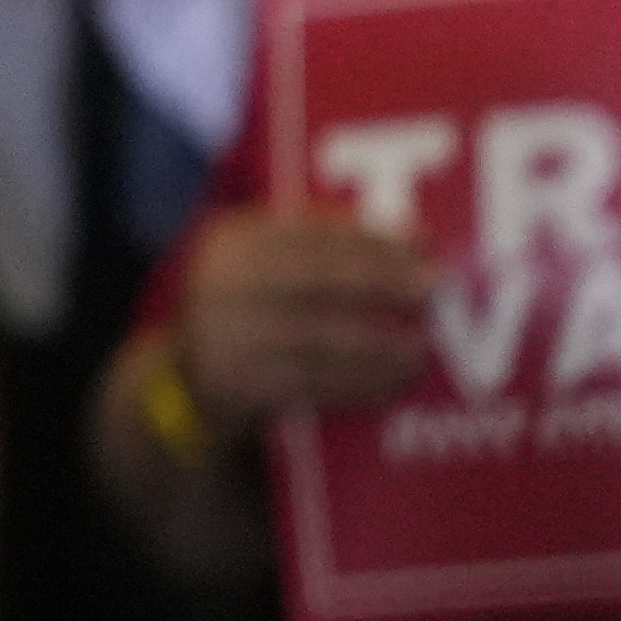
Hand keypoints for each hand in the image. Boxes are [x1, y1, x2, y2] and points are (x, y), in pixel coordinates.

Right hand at [170, 203, 439, 426]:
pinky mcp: (235, 386)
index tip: (425, 243)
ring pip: (321, 336)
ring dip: (381, 344)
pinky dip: (361, 385)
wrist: (185, 388)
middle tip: (434, 288)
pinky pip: (313, 384)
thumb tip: (410, 237)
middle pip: (318, 276)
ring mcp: (222, 336)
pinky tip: (394, 384)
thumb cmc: (251, 316)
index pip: (313, 232)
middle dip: (383, 281)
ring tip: (422, 348)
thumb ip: (321, 250)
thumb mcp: (266, 271)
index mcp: (231, 242)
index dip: (373, 238)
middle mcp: (219, 282)